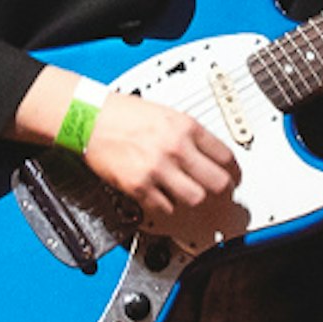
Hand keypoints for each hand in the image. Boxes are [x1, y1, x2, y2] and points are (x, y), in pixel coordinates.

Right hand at [80, 91, 240, 251]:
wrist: (89, 118)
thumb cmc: (122, 114)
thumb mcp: (166, 113)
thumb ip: (189, 134)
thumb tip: (209, 154)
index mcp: (186, 127)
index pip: (226, 157)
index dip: (233, 171)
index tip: (232, 177)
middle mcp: (176, 148)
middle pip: (218, 183)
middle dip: (222, 191)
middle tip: (220, 194)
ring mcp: (158, 169)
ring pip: (196, 199)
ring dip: (194, 199)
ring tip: (189, 196)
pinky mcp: (139, 186)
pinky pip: (166, 208)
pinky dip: (166, 206)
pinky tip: (162, 197)